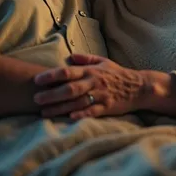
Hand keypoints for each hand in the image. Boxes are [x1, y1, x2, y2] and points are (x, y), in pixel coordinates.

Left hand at [34, 54, 148, 119]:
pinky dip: (80, 114)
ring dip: (59, 108)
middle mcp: (93, 82)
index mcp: (90, 71)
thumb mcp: (102, 61)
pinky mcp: (107, 107)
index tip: (37, 80)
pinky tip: (69, 118)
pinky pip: (92, 112)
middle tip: (36, 98)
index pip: (67, 72)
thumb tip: (70, 57)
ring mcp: (100, 95)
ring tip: (44, 112)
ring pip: (76, 102)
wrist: (139, 87)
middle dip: (51, 94)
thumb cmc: (118, 74)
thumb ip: (85, 59)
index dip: (51, 76)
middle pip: (69, 88)